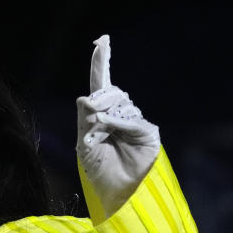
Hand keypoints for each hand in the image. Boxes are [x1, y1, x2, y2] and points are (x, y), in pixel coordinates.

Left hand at [76, 36, 159, 216]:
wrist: (114, 191)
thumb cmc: (98, 170)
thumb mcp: (85, 142)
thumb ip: (85, 119)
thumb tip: (85, 97)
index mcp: (102, 116)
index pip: (102, 84)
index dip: (102, 63)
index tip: (102, 41)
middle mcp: (121, 115)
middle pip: (112, 92)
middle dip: (99, 99)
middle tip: (92, 116)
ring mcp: (136, 122)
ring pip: (121, 103)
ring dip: (106, 115)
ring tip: (99, 134)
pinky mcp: (148, 132)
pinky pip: (131, 119)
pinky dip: (118, 122)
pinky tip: (107, 126)